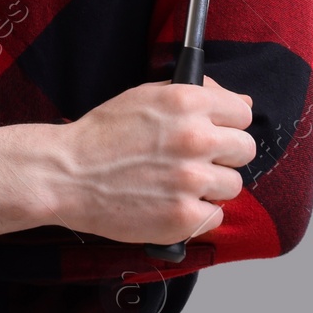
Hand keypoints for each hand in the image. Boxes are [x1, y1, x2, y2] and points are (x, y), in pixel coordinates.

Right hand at [52, 75, 254, 246]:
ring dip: (210, 186)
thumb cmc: (103, 135)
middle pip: (245, 149)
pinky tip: (170, 203)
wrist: (68, 174)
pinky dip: (197, 214)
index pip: (242, 113)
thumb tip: (242, 102)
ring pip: (233, 185)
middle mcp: (195, 138)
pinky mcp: (185, 217)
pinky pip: (215, 216)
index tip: (214, 132)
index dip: (227, 123)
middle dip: (223, 155)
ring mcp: (192, 180)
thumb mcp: (146, 96)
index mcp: (186, 102)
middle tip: (195, 160)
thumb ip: (197, 94)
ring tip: (177, 183)